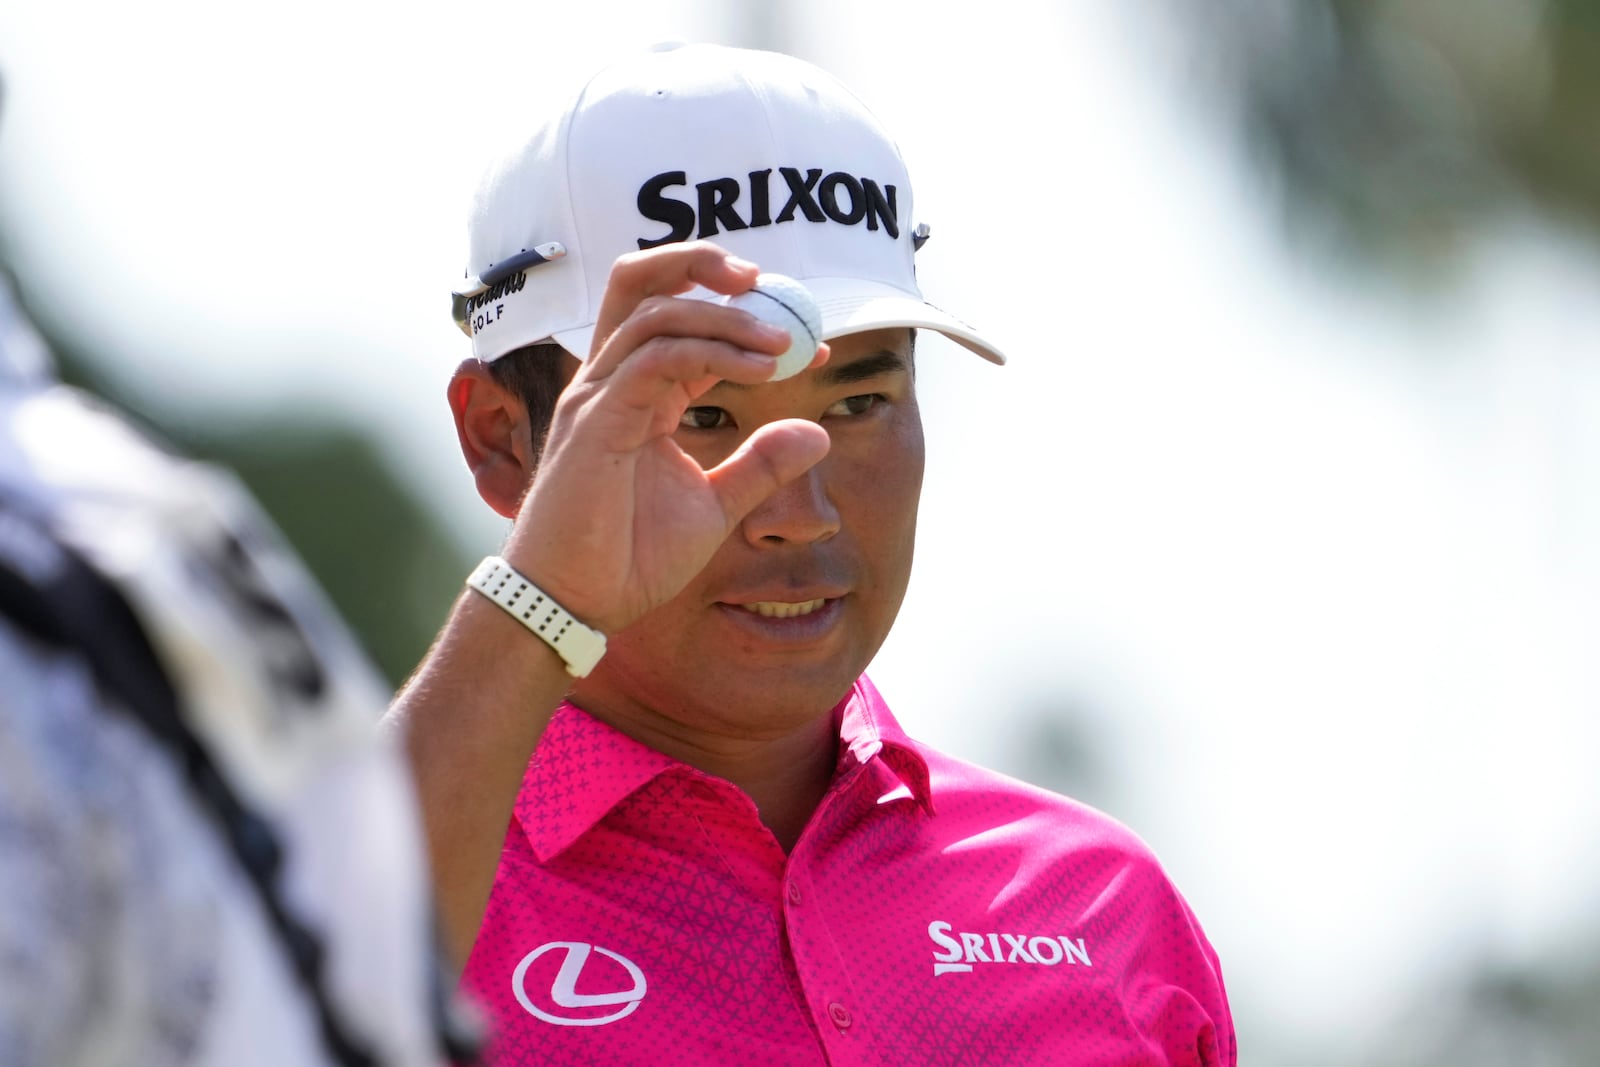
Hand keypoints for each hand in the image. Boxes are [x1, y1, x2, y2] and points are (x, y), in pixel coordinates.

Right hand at [502, 242, 830, 634]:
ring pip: (657, 313)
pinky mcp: (595, 419)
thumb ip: (760, 465)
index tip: (811, 342)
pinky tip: (759, 371)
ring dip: (726, 317)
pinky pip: (655, 359)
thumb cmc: (626, 560)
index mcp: (634, 396)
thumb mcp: (714, 508)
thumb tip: (817, 431)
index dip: (747, 320)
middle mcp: (609, 383)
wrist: (575, 604)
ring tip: (782, 343)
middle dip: (703, 264)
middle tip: (770, 283)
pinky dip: (711, 352)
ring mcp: (596, 396)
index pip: (686, 326)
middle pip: (641, 282)